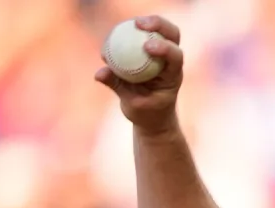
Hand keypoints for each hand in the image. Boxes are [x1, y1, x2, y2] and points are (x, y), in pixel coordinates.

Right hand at [94, 15, 183, 133]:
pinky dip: (128, 34)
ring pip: (159, 32)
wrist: (153, 117)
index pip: (175, 57)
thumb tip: (99, 73)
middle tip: (139, 23)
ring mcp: (161, 56)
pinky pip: (140, 38)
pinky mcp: (148, 54)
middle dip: (159, 24)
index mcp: (172, 76)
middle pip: (172, 35)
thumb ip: (118, 87)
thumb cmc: (147, 114)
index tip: (147, 46)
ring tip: (126, 25)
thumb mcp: (132, 105)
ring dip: (145, 23)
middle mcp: (170, 62)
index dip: (165, 48)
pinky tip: (112, 36)